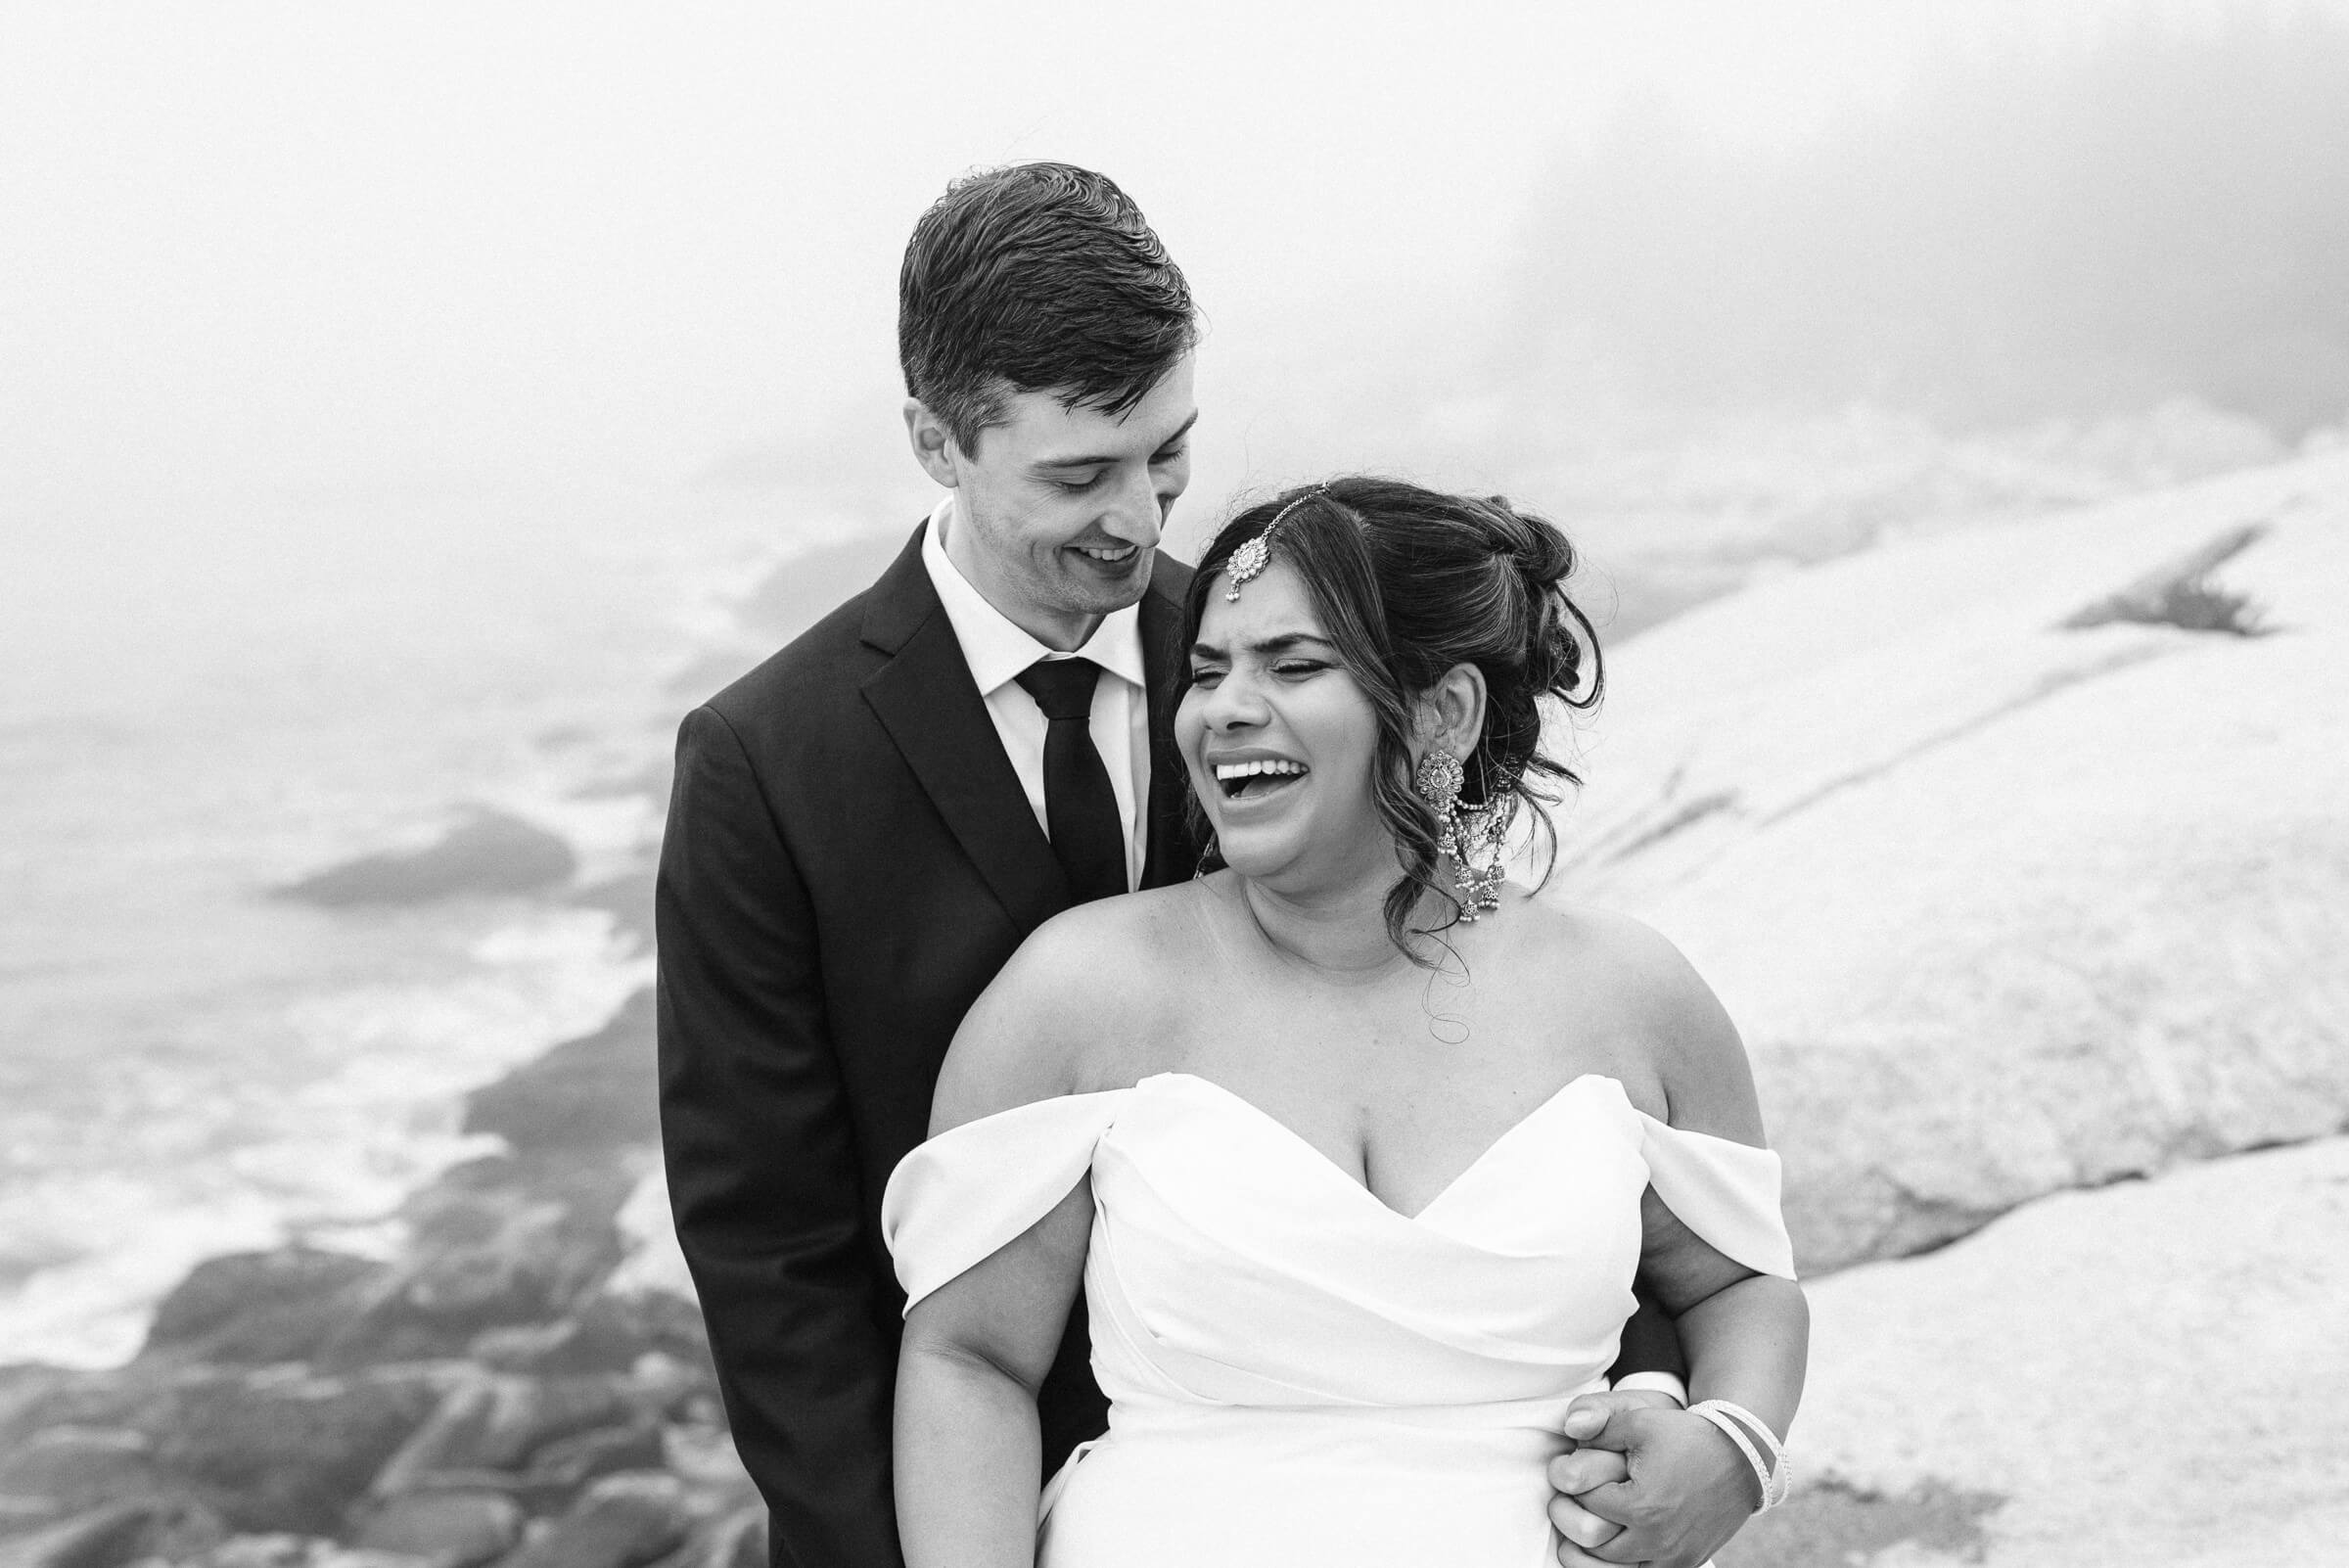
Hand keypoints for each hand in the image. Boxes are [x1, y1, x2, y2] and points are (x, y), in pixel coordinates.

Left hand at [1545, 1391, 1755, 1567]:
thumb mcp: (1640, 1421)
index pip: (1586, 1505)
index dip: (1570, 1487)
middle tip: (1566, 1503)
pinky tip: (1611, 1547)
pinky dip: (1622, 1567)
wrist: (1741, 1458)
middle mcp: (1656, 1541)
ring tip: (1581, 1527)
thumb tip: (1568, 1429)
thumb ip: (1599, 1427)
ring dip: (1592, 1552)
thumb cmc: (1687, 1436)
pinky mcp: (1685, 1564)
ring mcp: (1673, 1558)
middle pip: (1594, 1544)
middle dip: (1574, 1521)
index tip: (1566, 1476)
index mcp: (1641, 1507)